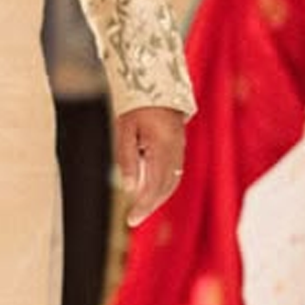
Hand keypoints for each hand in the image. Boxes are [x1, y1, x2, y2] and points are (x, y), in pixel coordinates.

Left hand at [116, 105, 186, 226]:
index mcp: (163, 146)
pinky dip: (161, 185)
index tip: (131, 218)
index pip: (155, 184)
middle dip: (150, 205)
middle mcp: (176, 151)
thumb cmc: (135, 105)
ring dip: (157, 197)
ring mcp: (179, 149)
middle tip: (133, 219)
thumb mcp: (124, 129)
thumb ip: (127, 158)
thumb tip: (130, 188)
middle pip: (166, 187)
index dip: (144, 204)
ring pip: (172, 182)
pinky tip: (147, 192)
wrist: (157, 85)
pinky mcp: (178, 147)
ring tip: (139, 209)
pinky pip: (173, 173)